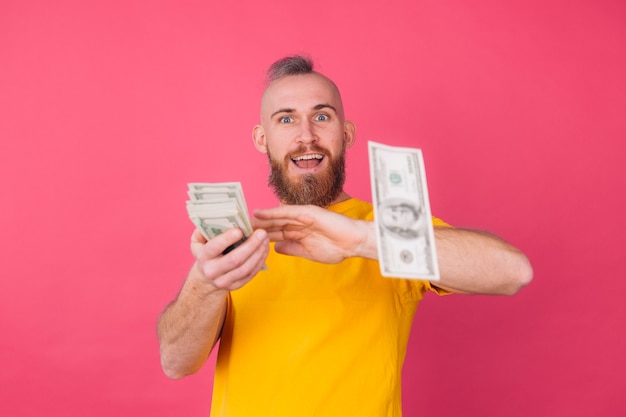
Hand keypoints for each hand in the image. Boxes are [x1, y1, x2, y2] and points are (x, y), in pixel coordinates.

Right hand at [190, 227, 268, 290]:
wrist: (206, 279)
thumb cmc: (206, 254)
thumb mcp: (198, 242)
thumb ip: (201, 231)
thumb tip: (211, 221)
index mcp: (203, 257)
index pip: (214, 248)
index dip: (227, 239)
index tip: (239, 230)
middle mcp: (212, 271)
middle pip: (235, 260)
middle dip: (250, 245)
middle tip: (261, 232)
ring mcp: (224, 281)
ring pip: (245, 268)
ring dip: (258, 253)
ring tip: (265, 240)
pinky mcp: (235, 286)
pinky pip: (250, 274)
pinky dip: (260, 261)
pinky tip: (264, 250)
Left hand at [252, 205, 376, 262]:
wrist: (354, 243)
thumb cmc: (335, 248)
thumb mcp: (308, 252)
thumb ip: (291, 248)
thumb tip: (275, 248)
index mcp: (297, 233)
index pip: (274, 234)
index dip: (259, 237)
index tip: (243, 240)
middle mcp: (297, 223)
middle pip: (272, 225)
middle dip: (255, 227)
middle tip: (236, 228)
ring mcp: (302, 216)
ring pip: (275, 217)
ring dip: (259, 219)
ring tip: (241, 219)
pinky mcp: (308, 212)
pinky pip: (286, 212)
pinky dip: (272, 212)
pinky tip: (259, 213)